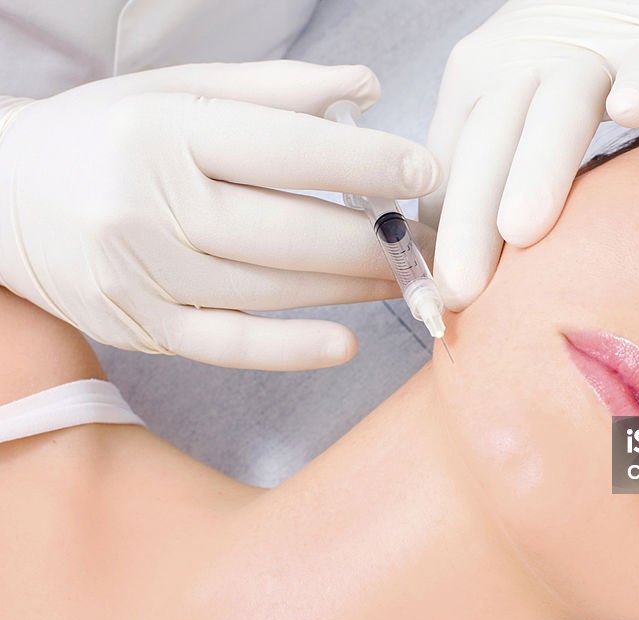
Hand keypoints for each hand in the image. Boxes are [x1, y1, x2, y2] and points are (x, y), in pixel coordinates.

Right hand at [0, 61, 439, 370]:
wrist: (2, 196)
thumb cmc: (105, 133)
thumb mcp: (178, 90)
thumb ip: (276, 89)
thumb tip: (366, 86)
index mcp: (161, 131)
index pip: (285, 149)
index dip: (366, 163)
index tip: (426, 171)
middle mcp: (146, 204)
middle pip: (286, 230)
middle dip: (372, 238)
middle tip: (431, 240)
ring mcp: (140, 274)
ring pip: (269, 288)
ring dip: (350, 287)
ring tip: (407, 278)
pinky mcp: (140, 325)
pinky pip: (229, 346)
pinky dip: (291, 349)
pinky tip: (347, 342)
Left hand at [422, 0, 638, 309]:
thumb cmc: (562, 66)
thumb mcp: (508, 106)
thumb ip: (486, 171)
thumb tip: (453, 258)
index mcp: (476, 86)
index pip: (450, 166)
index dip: (438, 232)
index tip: (428, 296)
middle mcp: (520, 68)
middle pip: (488, 145)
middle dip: (469, 222)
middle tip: (456, 289)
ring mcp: (587, 54)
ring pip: (557, 109)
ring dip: (536, 167)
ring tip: (519, 229)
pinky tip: (630, 111)